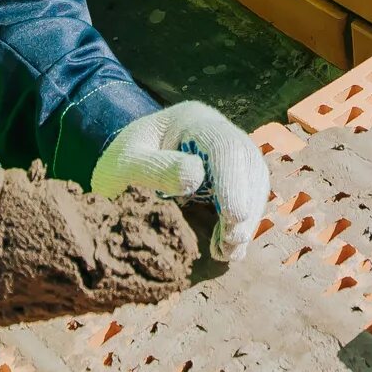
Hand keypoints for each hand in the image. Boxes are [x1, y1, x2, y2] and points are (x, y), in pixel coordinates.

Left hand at [93, 101, 270, 260]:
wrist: (119, 170)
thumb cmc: (120, 164)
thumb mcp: (124, 165)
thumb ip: (154, 169)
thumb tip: (195, 176)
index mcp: (193, 121)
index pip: (224, 145)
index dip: (232, 180)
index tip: (233, 215)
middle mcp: (216, 134)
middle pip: (246, 163)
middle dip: (246, 202)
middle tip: (235, 240)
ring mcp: (224, 157)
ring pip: (252, 182)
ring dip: (246, 218)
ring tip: (230, 251)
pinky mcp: (227, 180)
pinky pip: (244, 199)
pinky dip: (239, 225)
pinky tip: (227, 249)